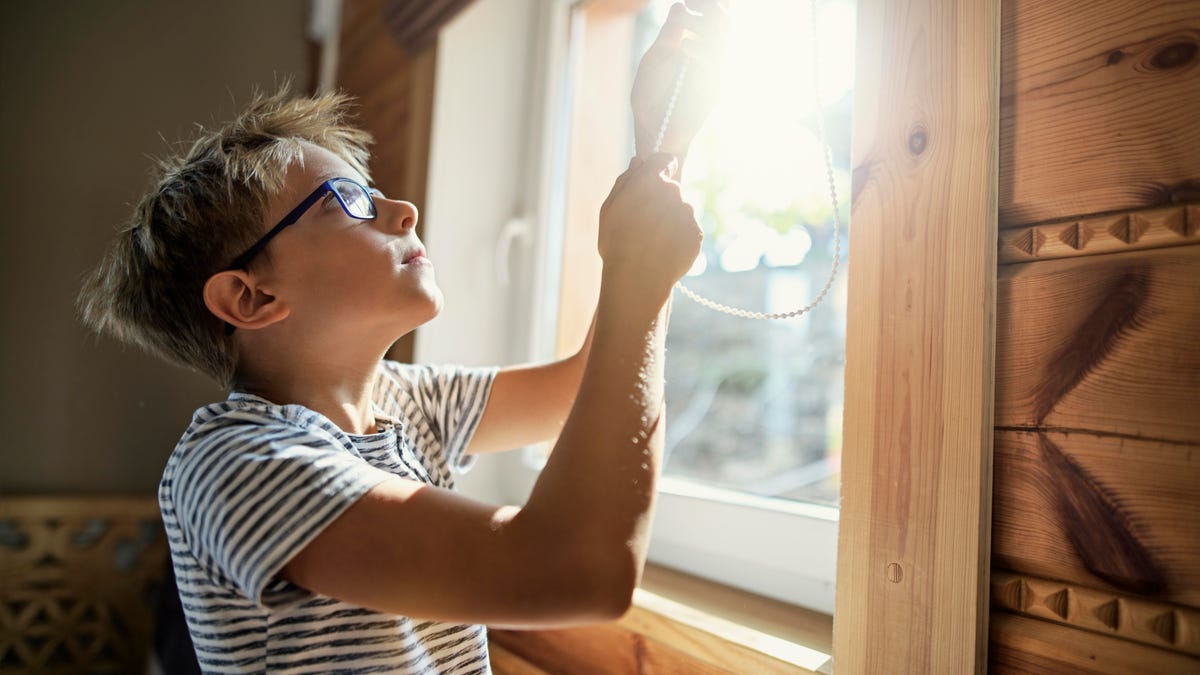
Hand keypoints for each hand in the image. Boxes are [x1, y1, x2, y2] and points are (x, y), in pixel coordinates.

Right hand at [598, 155, 702, 304]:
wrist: (637, 278)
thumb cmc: (617, 242)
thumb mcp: (610, 208)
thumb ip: (625, 181)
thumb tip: (638, 162)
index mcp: (651, 180)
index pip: (664, 159)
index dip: (659, 166)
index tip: (654, 176)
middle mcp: (674, 192)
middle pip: (671, 187)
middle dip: (661, 198)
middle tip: (644, 221)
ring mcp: (688, 213)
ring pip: (681, 209)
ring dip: (670, 218)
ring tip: (653, 240)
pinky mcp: (697, 233)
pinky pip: (688, 229)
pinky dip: (679, 236)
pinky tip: (664, 250)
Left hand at [631, 1, 726, 162]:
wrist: (653, 131)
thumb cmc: (650, 98)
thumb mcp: (654, 60)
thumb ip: (669, 35)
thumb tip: (680, 6)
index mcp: (694, 48)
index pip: (712, 20)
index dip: (709, 7)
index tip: (693, 1)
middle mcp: (708, 60)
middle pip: (723, 27)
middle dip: (712, 13)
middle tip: (695, 7)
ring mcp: (712, 76)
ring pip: (722, 44)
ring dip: (705, 29)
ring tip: (685, 23)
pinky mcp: (713, 93)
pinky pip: (714, 69)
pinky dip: (702, 55)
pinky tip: (686, 50)